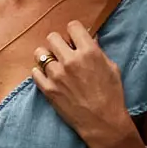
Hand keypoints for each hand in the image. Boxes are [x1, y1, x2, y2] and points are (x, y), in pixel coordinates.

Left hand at [28, 22, 132, 147]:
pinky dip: (40, 73)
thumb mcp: (111, 68)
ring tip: (53, 64)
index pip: (73, 26)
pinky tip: (48, 76)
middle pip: (53, 37)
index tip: (74, 38)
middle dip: (58, 43)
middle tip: (63, 52)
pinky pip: (35, 72)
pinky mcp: (48, 89)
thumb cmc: (111, 95)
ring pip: (40, 53)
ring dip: (46, 56)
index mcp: (89, 52)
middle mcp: (71, 60)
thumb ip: (98, 51)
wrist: (102, 121)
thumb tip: (89, 38)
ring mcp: (57, 75)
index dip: (73, 31)